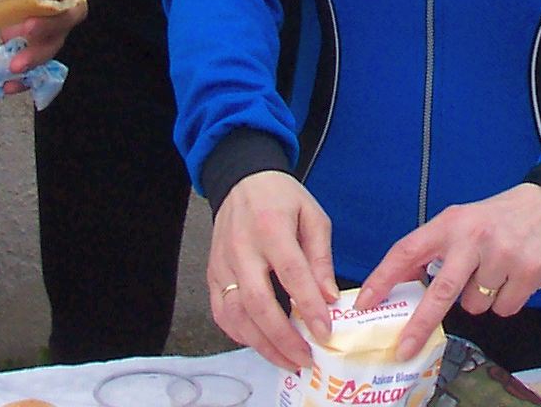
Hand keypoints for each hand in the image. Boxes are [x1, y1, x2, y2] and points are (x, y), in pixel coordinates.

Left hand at [0, 0, 85, 74]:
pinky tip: (1, 83)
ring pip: (39, 55)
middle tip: (16, 64)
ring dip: (25, 71)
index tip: (28, 27)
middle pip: (53, 42)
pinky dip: (13, 72)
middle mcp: (60, 21)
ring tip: (7, 81)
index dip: (49, 25)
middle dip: (35, 55)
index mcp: (72, 0)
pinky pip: (22, 56)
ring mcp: (42, 32)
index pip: (66, 17)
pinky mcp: (23, 38)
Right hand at [207, 171, 338, 369]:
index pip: (291, 274)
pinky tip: (261, 343)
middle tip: (305, 358)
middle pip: (257, 302)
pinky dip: (240, 334)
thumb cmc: (281, 197)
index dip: (308, 306)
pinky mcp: (212, 275)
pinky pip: (221, 313)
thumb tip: (328, 298)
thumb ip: (320, 258)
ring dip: (261, 343)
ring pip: (235, 314)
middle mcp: (242, 249)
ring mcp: (222, 264)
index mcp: (271, 228)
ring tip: (287, 360)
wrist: (241, 180)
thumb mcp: (312, 216)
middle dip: (282, 337)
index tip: (324, 331)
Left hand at [357, 183, 540, 359]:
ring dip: (480, 298)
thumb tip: (409, 281)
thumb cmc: (502, 216)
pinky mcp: (527, 273)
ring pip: (475, 305)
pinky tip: (515, 277)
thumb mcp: (465, 220)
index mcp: (451, 223)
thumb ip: (439, 247)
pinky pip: (503, 308)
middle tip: (403, 348)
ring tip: (496, 272)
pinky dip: (506, 300)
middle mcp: (473, 238)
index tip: (365, 302)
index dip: (383, 278)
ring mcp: (502, 256)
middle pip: (440, 292)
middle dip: (420, 324)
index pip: (407, 251)